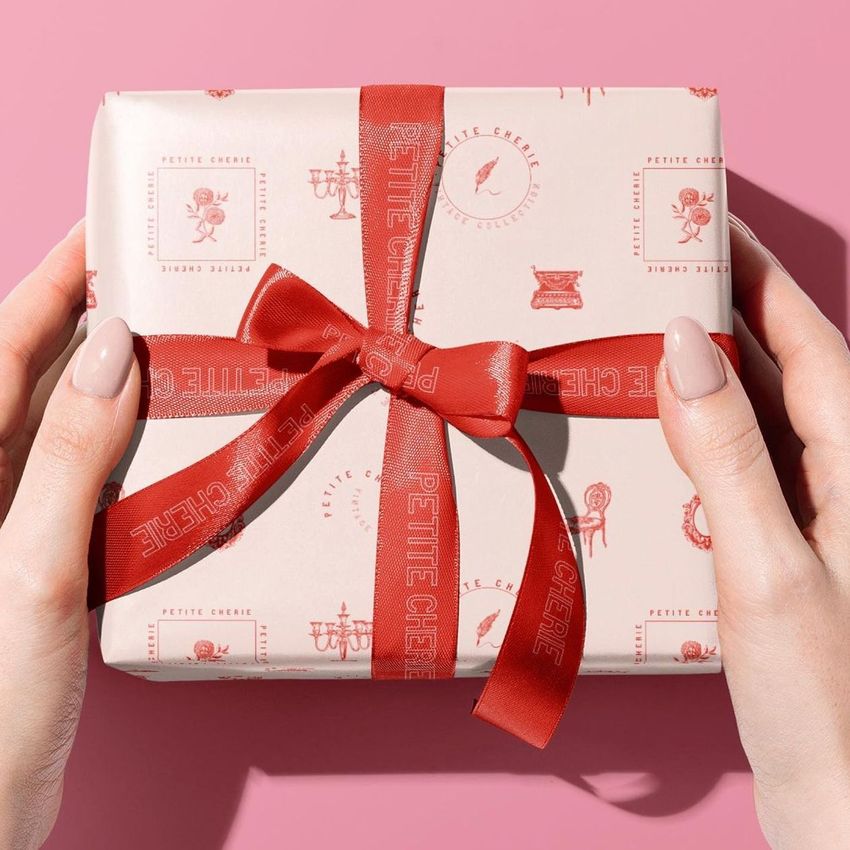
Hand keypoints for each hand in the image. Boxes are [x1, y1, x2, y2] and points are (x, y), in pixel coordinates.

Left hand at [0, 221, 137, 848]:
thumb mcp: (29, 570)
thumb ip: (67, 458)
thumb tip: (109, 352)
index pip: (3, 347)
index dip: (51, 282)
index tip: (102, 229)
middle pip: (37, 374)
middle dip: (92, 317)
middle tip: (157, 274)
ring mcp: (12, 519)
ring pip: (67, 423)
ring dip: (117, 378)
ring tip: (175, 339)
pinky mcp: (43, 554)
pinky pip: (87, 476)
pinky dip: (128, 444)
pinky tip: (170, 434)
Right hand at [657, 216, 849, 847]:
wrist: (842, 802)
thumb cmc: (827, 699)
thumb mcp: (769, 568)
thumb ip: (731, 454)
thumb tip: (686, 348)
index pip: (810, 344)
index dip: (762, 277)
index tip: (713, 222)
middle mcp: (845, 482)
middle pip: (789, 369)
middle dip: (733, 309)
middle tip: (668, 267)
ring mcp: (818, 516)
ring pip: (764, 416)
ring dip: (712, 368)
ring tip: (653, 331)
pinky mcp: (788, 550)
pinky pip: (744, 466)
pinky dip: (702, 433)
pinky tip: (660, 431)